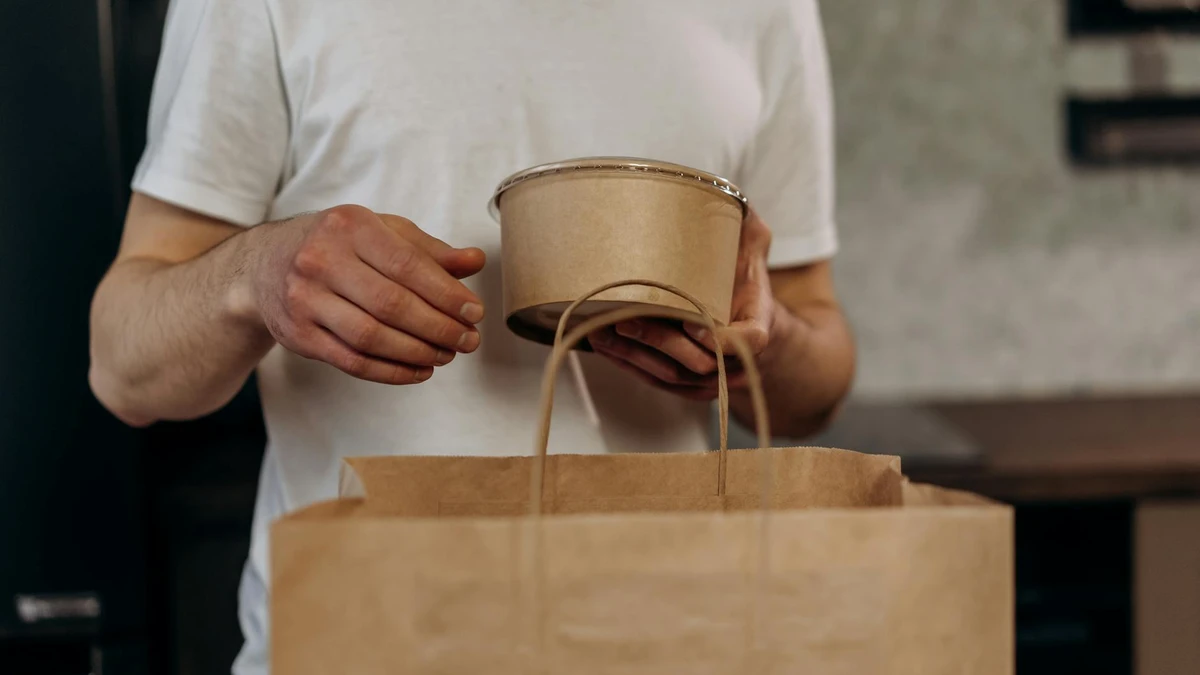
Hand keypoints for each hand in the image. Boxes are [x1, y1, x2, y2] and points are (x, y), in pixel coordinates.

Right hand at [249, 204, 485, 383]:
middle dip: (438, 328)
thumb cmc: (338, 245)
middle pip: (392, 304)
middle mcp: (321, 259)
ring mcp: (304, 299)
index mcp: (350, 227)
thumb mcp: (381, 233)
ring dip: (418, 352)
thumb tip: (475, 261)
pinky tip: (419, 370)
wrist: (265, 265)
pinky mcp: (297, 335)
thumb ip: (429, 250)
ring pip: (372, 337)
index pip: (407, 265)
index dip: (446, 293)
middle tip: (468, 340)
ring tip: (446, 355)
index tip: (474, 313)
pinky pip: (352, 361)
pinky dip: (392, 372)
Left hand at [588, 209, 776, 399]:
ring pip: (672, 377)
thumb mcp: (751, 240)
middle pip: (700, 363)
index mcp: (758, 322)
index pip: (750, 341)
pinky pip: (655, 381)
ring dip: (635, 356)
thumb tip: (726, 195)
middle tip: (625, 319)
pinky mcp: (684, 384)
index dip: (722, 338)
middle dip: (661, 343)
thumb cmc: (741, 271)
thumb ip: (743, 221)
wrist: (744, 313)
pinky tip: (603, 345)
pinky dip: (628, 365)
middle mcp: (738, 360)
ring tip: (602, 331)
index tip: (693, 321)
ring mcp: (711, 377)